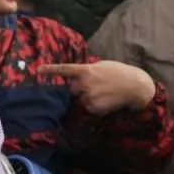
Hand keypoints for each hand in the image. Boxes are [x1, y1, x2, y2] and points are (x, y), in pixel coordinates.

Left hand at [37, 60, 155, 114]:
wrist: (135, 86)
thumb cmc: (119, 73)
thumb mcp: (101, 66)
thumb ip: (87, 71)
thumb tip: (77, 77)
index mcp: (85, 70)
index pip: (64, 69)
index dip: (50, 70)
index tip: (37, 70)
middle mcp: (84, 83)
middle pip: (73, 89)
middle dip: (80, 89)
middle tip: (96, 86)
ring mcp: (88, 96)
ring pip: (81, 99)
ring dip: (88, 98)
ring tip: (104, 93)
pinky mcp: (93, 108)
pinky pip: (89, 108)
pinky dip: (95, 106)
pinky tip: (106, 100)